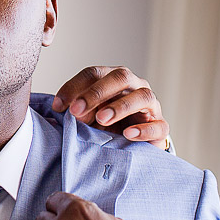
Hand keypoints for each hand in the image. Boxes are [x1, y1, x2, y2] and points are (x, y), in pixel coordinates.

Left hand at [51, 66, 169, 146]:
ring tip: (101, 119)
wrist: (131, 147)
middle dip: (96, 93)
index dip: (74, 87)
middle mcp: (134, 86)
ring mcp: (150, 106)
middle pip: (120, 77)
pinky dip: (143, 129)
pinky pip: (157, 125)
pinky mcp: (160, 127)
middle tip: (77, 111)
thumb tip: (63, 110)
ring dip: (120, 106)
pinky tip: (128, 134)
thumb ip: (78, 111)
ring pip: (142, 96)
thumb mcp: (87, 116)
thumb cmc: (106, 126)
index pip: (93, 73)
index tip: (58, 106)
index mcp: (112, 79)